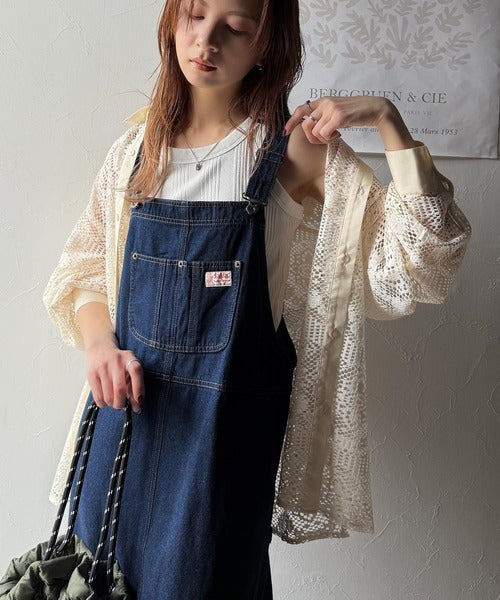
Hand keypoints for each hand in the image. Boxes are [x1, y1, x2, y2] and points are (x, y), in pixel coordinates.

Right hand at [85, 337, 144, 413]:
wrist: (100, 349)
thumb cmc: (119, 364)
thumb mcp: (129, 368)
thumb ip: (135, 386)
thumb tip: (137, 407)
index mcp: (128, 358)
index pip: (136, 371)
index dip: (139, 388)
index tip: (139, 401)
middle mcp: (116, 361)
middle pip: (120, 389)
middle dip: (122, 403)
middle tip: (122, 405)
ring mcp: (102, 367)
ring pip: (108, 396)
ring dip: (112, 404)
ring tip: (114, 401)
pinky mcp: (91, 374)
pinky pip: (98, 397)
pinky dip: (103, 403)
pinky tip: (105, 399)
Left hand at [284, 96, 416, 149]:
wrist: (375, 109)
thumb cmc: (357, 113)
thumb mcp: (337, 112)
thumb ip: (324, 117)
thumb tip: (312, 129)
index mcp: (323, 101)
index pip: (301, 109)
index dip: (291, 121)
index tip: (285, 132)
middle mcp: (325, 103)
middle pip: (306, 126)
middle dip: (313, 138)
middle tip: (326, 139)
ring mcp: (332, 109)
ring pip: (315, 132)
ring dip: (324, 139)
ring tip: (336, 135)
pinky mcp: (339, 116)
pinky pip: (324, 134)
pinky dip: (331, 138)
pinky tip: (340, 134)